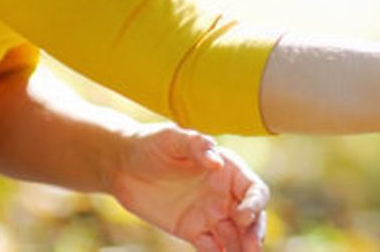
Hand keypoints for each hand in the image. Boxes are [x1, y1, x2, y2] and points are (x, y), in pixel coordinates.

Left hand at [109, 124, 267, 251]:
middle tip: (252, 248)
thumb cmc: (152, 144)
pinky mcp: (192, 230)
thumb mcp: (173, 138)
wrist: (124, 165)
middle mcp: (224, 193)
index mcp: (228, 170)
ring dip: (240, 248)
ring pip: (233, 235)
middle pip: (250, 216)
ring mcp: (209, 213)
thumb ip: (197, 145)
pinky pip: (211, 246)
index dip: (254, 204)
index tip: (242, 217)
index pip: (253, 189)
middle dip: (254, 233)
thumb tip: (217, 162)